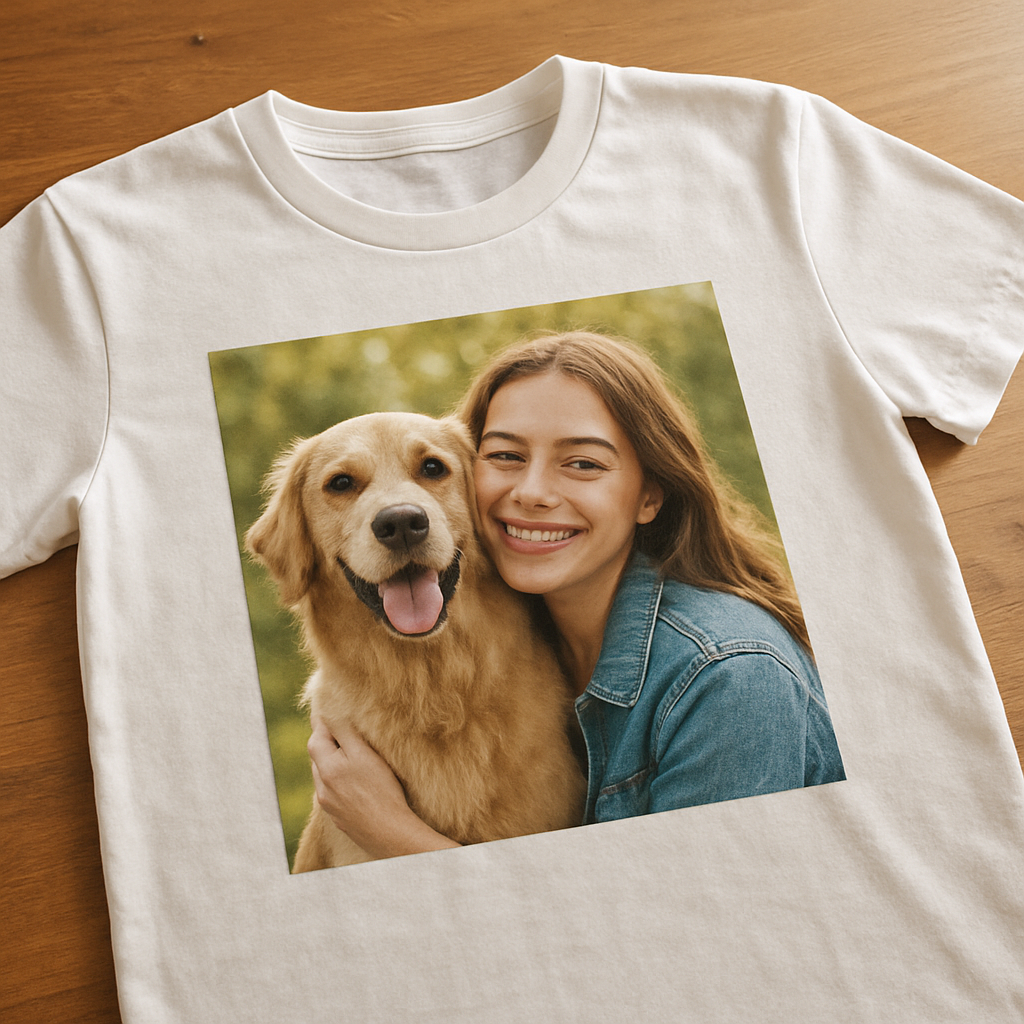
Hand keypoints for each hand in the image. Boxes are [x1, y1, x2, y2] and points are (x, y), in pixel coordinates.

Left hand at [307, 717, 460, 858]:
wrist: (389, 833)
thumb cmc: (381, 790)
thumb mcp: (364, 754)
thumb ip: (345, 733)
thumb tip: (331, 714)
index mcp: (327, 768)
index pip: (317, 737)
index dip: (323, 721)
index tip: (329, 708)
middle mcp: (322, 786)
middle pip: (318, 755)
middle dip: (327, 741)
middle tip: (341, 727)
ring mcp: (329, 804)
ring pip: (324, 774)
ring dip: (332, 761)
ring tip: (350, 753)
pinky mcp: (338, 817)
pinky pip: (332, 791)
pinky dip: (338, 780)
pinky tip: (355, 781)